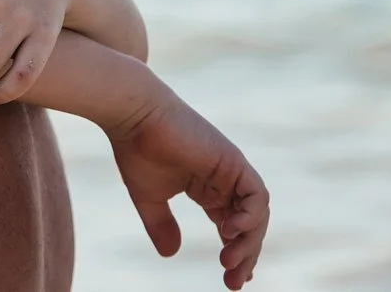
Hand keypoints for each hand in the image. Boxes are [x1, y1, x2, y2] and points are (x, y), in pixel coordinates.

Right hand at [107, 78, 268, 289]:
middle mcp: (225, 179)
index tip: (232, 280)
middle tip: (233, 283)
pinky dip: (251, 216)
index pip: (233, 225)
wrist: (133, 115)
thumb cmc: (136, 150)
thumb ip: (162, 225)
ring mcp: (232, 169)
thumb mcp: (149, 198)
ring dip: (248, 242)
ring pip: (257, 213)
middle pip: (249, 224)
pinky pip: (257, 195)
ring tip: (228, 262)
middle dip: (244, 255)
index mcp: (208, 187)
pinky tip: (231, 231)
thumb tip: (172, 255)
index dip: (236, 251)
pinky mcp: (233, 161)